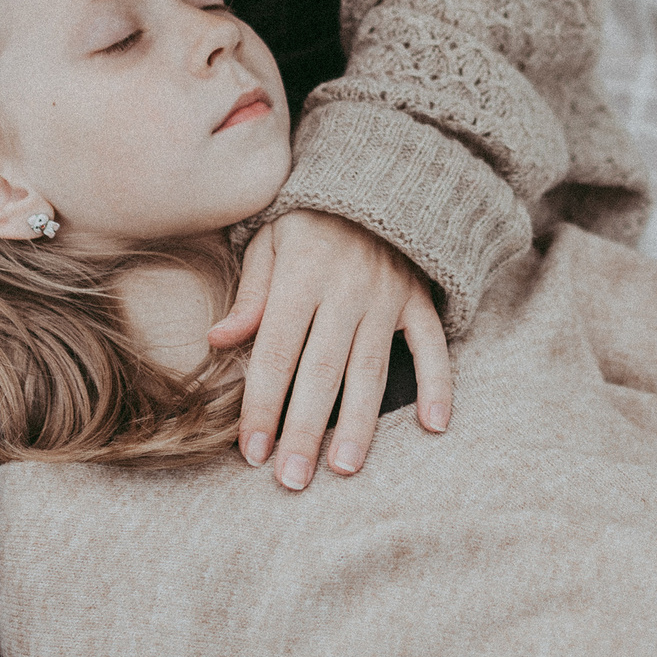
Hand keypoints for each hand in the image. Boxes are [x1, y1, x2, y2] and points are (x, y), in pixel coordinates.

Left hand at [206, 210, 451, 490]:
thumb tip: (218, 340)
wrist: (378, 177)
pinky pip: (432, 346)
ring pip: (371, 369)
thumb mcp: (270, 241)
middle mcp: (345, 290)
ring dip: (359, 423)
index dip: (262, 404)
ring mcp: (387, 297)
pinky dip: (439, 384)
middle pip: (321, 372)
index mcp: (300, 277)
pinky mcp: (419, 300)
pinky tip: (434, 425)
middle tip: (291, 480)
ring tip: (343, 468)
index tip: (251, 451)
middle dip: (304, 430)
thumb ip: (250, 294)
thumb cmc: (310, 220)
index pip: (276, 352)